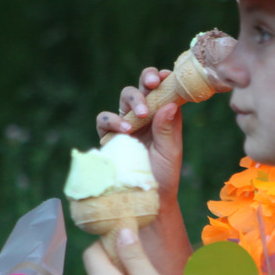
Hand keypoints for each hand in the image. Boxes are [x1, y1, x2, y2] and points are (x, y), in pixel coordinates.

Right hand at [96, 68, 184, 198]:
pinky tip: (124, 129)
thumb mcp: (170, 151)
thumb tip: (170, 103)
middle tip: (153, 84)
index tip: (166, 76)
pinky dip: (112, 120)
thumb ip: (168, 128)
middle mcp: (145, 115)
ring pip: (124, 98)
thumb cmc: (165, 173)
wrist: (149, 198)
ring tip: (142, 114)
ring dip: (132, 98)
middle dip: (147, 80)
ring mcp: (127, 123)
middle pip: (142, 87)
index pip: (163, 89)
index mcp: (163, 114)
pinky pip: (104, 120)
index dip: (163, 78)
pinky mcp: (110, 136)